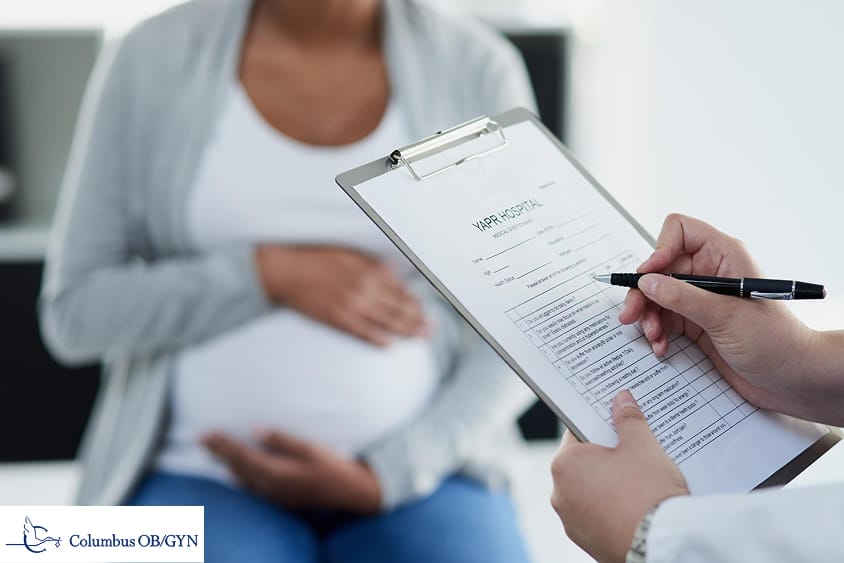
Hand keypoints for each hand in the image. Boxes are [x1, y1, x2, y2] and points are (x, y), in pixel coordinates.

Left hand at [204, 430, 381, 512]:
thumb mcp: (309, 448)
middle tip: (200, 438)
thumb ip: (281, 440)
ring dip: (226, 464)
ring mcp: (275, 495)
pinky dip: (239, 479)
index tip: (206, 433)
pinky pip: (252, 488)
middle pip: (237, 468)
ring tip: (212, 453)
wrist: (350, 492)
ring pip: (242, 479)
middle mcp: (271, 487)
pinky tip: (233, 475)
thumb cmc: (332, 466)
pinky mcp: (281, 498)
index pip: (241, 456)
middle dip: (218, 452)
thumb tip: (256, 430)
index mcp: (276, 473)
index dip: (222, 445)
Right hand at [255, 245, 426, 345]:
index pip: (400, 290)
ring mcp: (350, 306)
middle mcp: (364, 289)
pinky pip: (361, 332)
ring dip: (405, 330)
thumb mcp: (348, 254)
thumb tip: (393, 270)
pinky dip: (376, 338)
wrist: (286, 271)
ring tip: (420, 338)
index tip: (427, 311)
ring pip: (385, 321)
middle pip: (398, 308)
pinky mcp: (336, 319)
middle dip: (417, 320)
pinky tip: (390, 345)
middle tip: (432, 330)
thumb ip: (372, 264)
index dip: (416, 302)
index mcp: (368, 271)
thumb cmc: (316, 259)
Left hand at [551, 390, 688, 562]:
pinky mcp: (588, 541)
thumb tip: (621, 400)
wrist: (663, 545)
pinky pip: (599, 515)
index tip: (615, 424)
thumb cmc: (648, 494)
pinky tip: (637, 506)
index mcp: (564, 464)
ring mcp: (572, 521)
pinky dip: (614, 509)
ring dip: (610, 485)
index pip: (577, 433)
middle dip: (607, 457)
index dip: (600, 425)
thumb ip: (628, 420)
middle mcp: (560, 494)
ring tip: (640, 482)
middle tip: (634, 453)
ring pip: (591, 491)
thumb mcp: (642, 445)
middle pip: (584, 463)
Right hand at [618, 213, 841, 424]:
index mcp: (724, 256)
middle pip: (660, 268)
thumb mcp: (725, 316)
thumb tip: (648, 282)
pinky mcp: (695, 322)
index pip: (679, 231)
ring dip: (648, 316)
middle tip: (631, 314)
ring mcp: (701, 298)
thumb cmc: (776, 342)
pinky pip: (663, 318)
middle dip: (643, 292)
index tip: (648, 276)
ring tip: (653, 335)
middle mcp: (710, 272)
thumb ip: (683, 297)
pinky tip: (662, 346)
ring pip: (657, 295)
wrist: (792, 379)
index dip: (659, 249)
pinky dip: (657, 331)